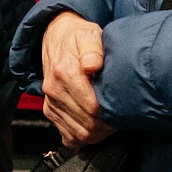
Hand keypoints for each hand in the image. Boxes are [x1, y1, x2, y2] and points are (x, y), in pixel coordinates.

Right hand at [40, 11, 113, 147]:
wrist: (56, 36)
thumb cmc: (77, 37)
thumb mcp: (89, 34)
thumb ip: (93, 48)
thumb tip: (93, 64)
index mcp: (64, 72)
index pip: (91, 107)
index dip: (110, 113)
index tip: (122, 110)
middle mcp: (54, 89)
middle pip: (85, 124)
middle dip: (106, 126)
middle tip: (120, 120)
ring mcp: (50, 102)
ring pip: (77, 134)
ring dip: (97, 134)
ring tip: (110, 125)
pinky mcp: (50, 110)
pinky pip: (67, 136)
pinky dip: (82, 137)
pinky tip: (95, 129)